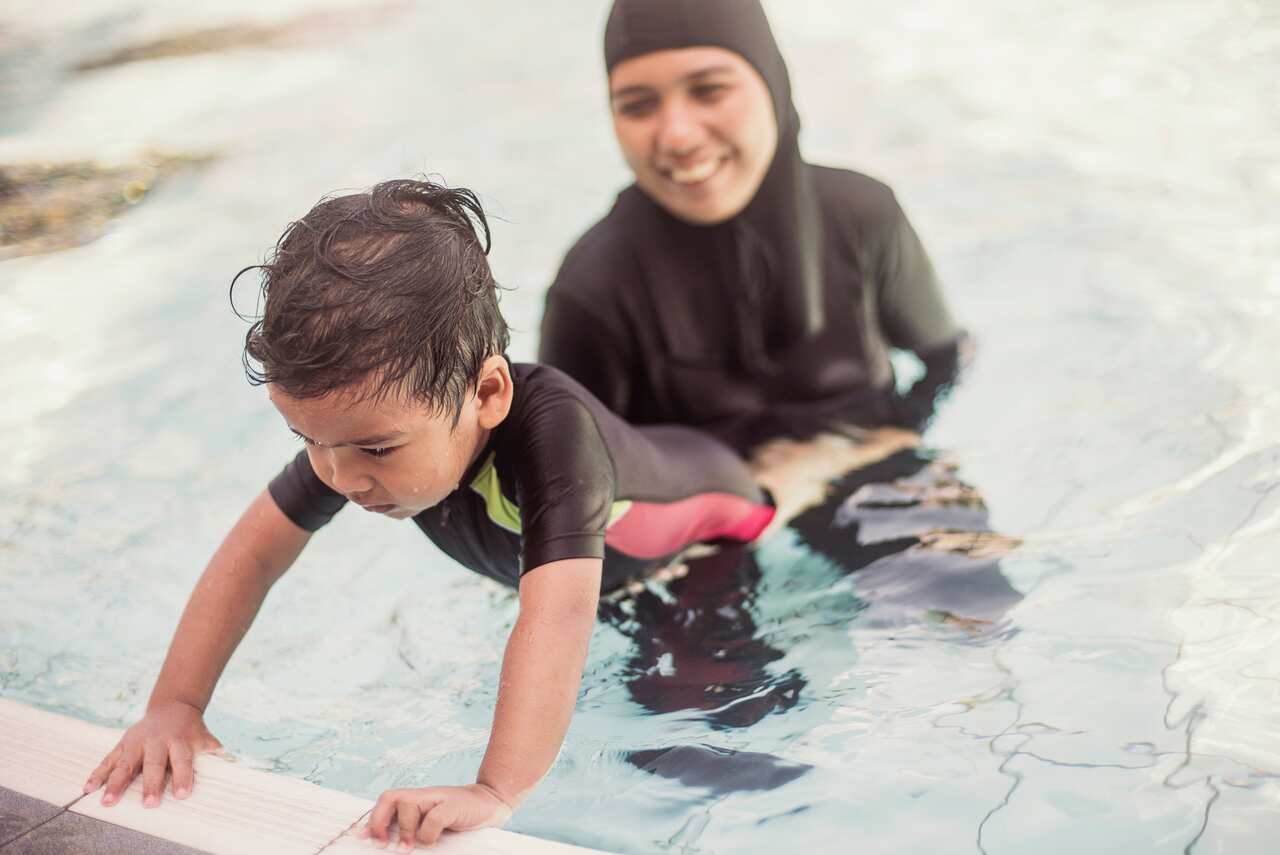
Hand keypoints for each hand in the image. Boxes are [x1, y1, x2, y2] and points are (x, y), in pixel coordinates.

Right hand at [83, 699, 222, 807]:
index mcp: (179, 741)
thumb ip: (214, 750)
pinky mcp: (122, 744)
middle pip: (153, 764)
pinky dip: (97, 774)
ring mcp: (137, 743)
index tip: (183, 795)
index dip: (183, 777)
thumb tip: (233, 761)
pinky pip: (108, 760)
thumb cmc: (190, 730)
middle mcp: (157, 742)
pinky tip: (88, 788)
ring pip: (126, 764)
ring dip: (115, 783)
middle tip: (149, 804)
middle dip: (151, 784)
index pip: (182, 760)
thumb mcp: (204, 737)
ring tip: (108, 801)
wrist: (173, 707)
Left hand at [360, 784, 512, 849]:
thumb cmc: (459, 816)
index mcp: (417, 799)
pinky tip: (433, 840)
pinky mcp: (453, 806)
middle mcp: (424, 796)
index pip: (386, 801)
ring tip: (410, 846)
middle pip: (390, 797)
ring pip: (408, 805)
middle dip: (380, 821)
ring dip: (406, 828)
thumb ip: (415, 828)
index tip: (363, 839)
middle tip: (383, 844)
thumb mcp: (433, 821)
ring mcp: (438, 798)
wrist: (489, 803)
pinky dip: (428, 832)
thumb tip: (394, 845)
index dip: (372, 819)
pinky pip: (434, 817)